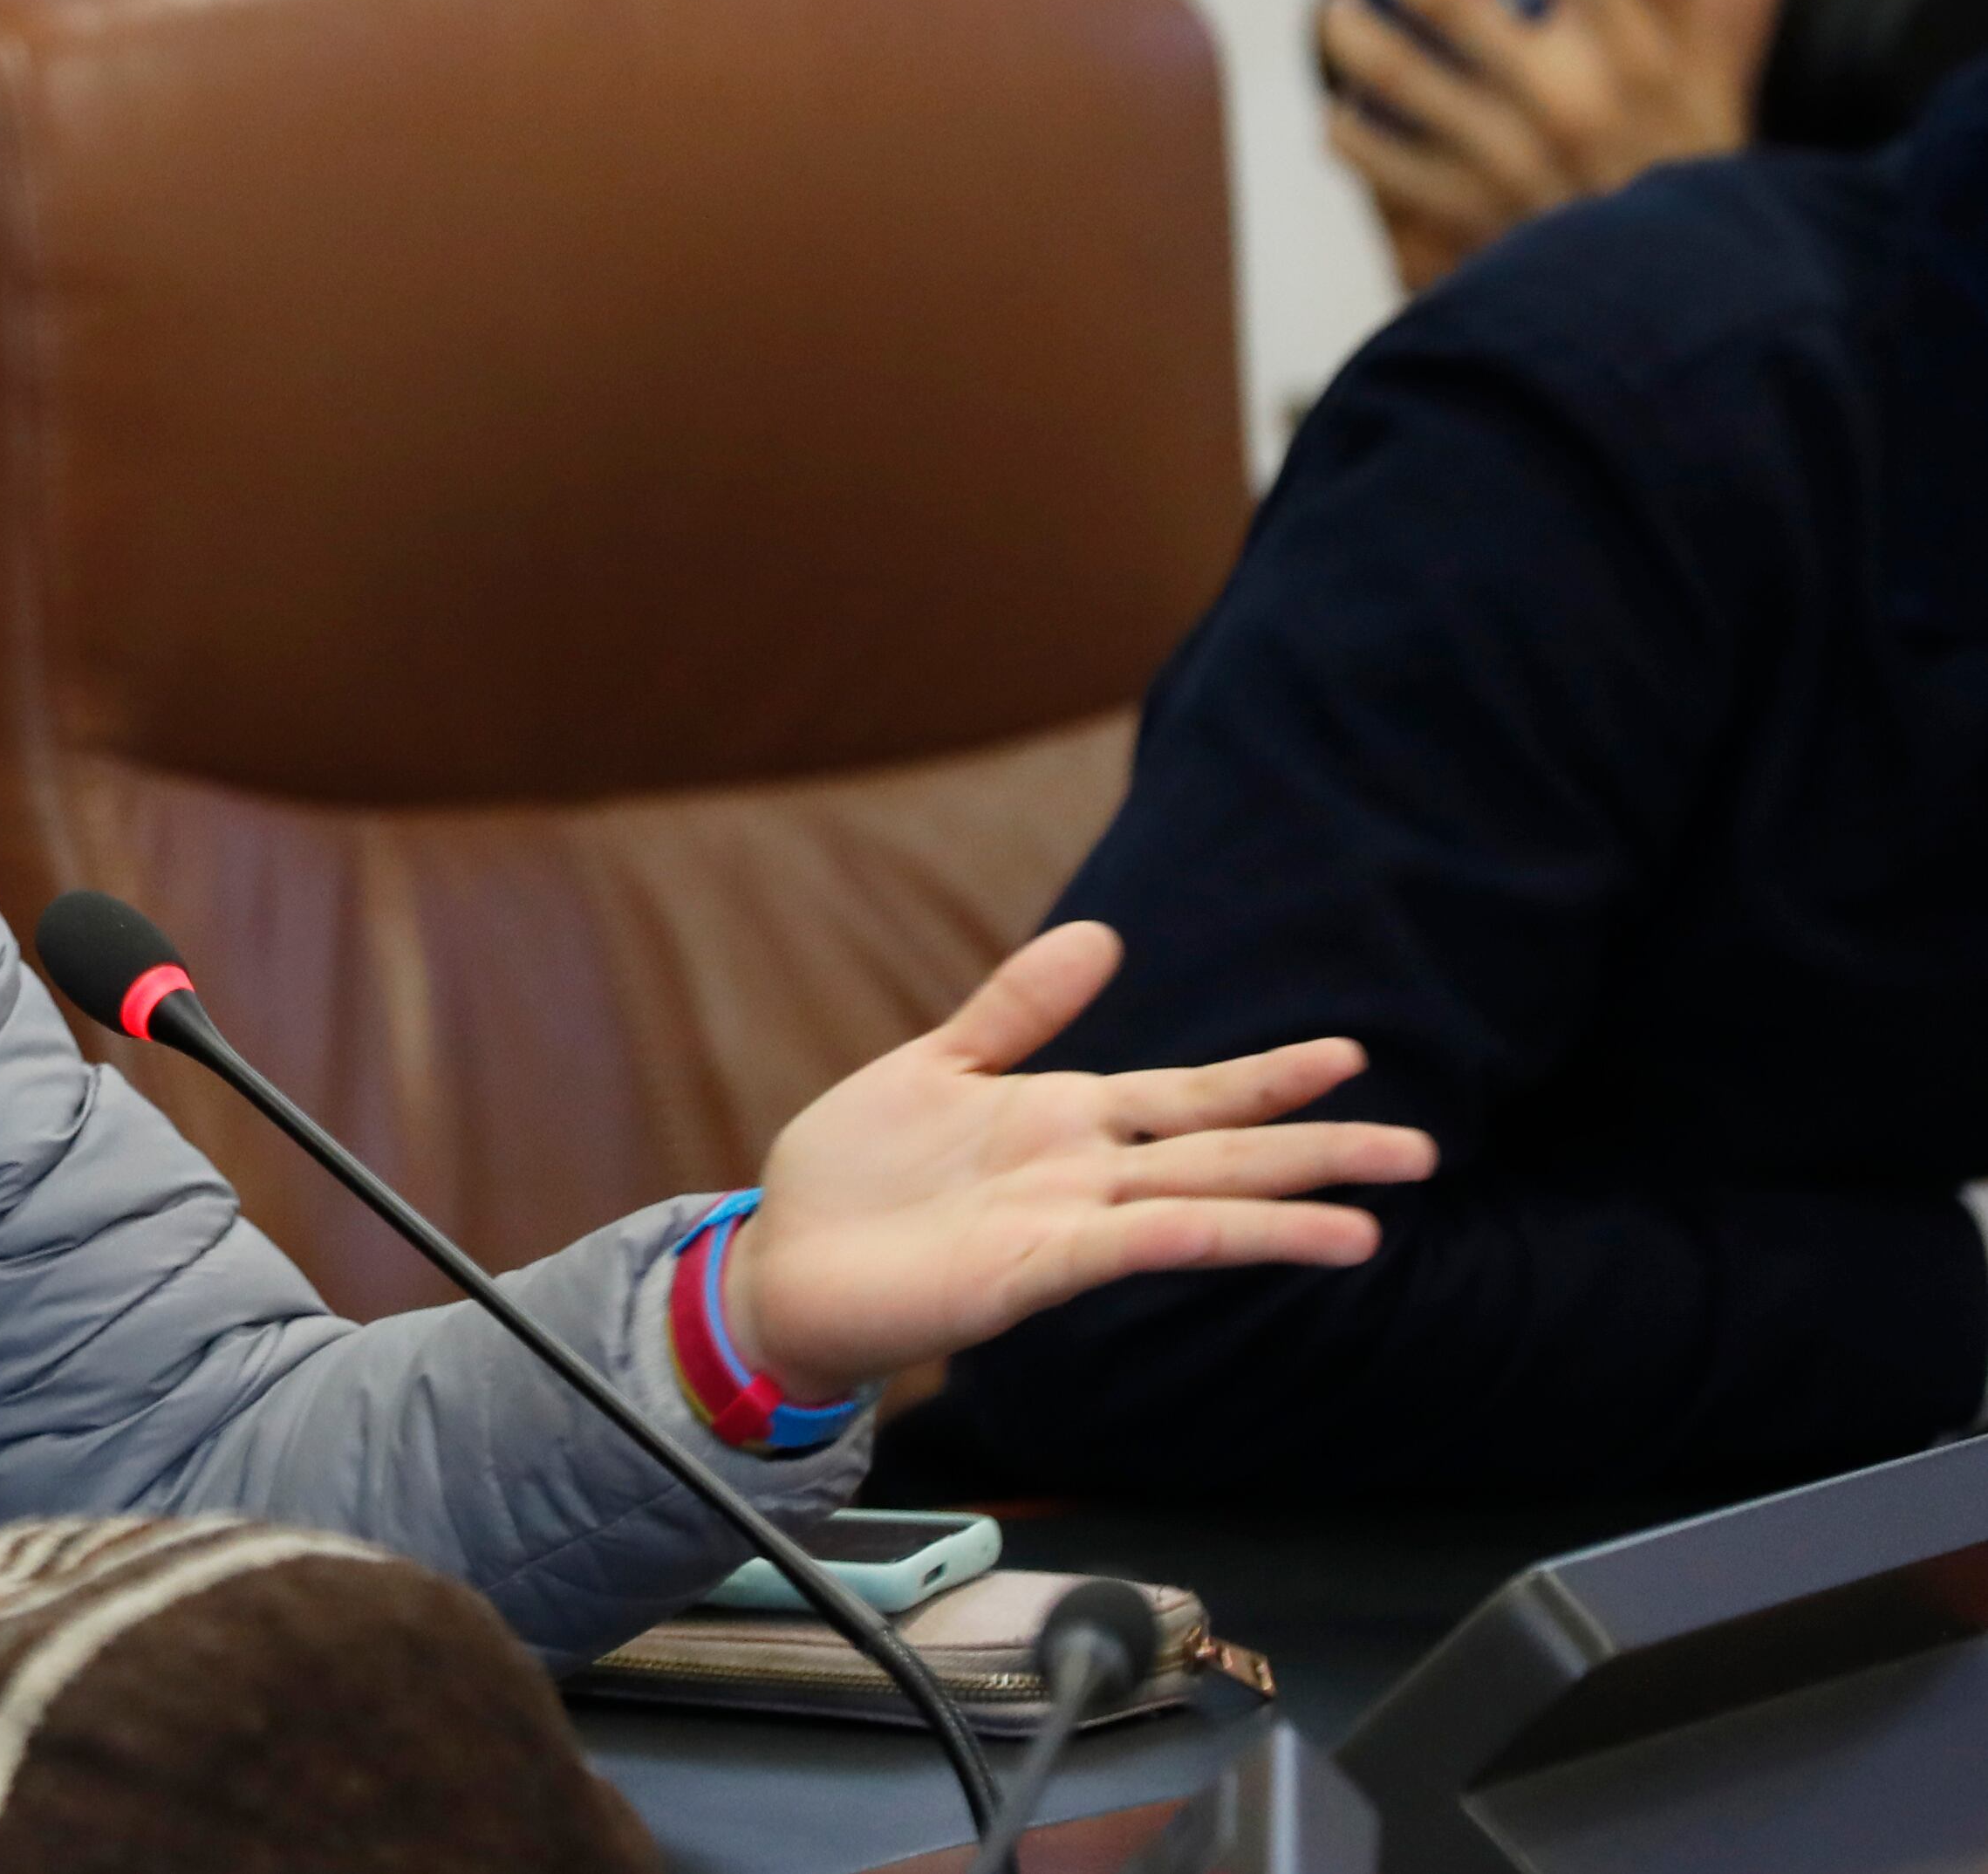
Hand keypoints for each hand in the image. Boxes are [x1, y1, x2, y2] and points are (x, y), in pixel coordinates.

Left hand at [722, 923, 1436, 1402]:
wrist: (781, 1261)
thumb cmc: (855, 1175)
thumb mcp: (937, 1064)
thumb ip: (1017, 1008)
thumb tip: (1103, 935)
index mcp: (1064, 1120)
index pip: (1189, 1094)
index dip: (1266, 1077)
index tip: (1348, 1054)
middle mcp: (1082, 1175)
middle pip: (1220, 1153)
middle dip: (1318, 1148)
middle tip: (1421, 1146)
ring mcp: (1064, 1223)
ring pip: (1196, 1206)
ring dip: (1283, 1211)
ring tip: (1372, 1218)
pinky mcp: (1031, 1268)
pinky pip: (1128, 1245)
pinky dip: (1193, 1234)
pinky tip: (1248, 1233)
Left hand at [1319, 0, 1753, 291]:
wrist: (1681, 302)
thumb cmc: (1696, 164)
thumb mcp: (1716, 66)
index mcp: (1634, 48)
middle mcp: (1563, 96)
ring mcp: (1506, 158)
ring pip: (1394, 72)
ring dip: (1349, 27)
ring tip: (1334, 0)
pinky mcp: (1467, 216)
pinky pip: (1380, 162)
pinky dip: (1350, 129)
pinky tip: (1339, 106)